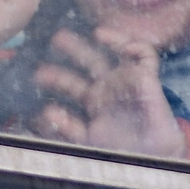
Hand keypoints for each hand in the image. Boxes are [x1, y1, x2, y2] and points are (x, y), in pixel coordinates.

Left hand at [34, 28, 188, 158]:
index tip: (38, 75)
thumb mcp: (87, 139)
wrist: (151, 155)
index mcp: (94, 100)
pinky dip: (135, 46)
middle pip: (89, 61)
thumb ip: (67, 126)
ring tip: (97, 33)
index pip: (71, 83)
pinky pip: (145, 55)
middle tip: (56, 39)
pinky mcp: (147, 77)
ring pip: (116, 51)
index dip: (56, 78)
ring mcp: (127, 80)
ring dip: (108, 39)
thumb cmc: (121, 150)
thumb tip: (46, 112)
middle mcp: (110, 86)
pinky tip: (123, 46)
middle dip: (74, 48)